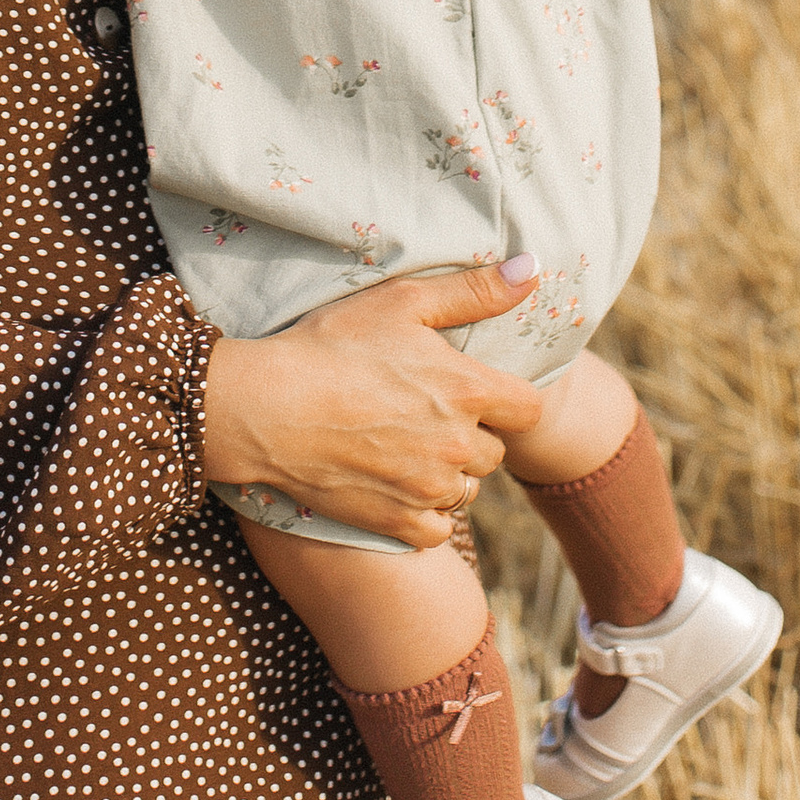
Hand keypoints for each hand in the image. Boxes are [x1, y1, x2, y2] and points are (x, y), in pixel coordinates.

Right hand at [200, 256, 546, 548]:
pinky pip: (437, 529)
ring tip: (406, 447)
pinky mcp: (397, 522)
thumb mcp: (403, 300)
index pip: (529, 409)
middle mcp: (458, 445)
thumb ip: (475, 290)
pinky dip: (424, 513)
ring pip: (466, 490)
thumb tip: (532, 269)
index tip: (472, 390)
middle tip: (424, 414)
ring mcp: (428, 489)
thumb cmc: (331, 345)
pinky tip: (395, 485)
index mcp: (467, 389)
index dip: (507, 399)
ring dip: (448, 474)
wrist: (267, 406)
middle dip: (470, 434)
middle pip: (495, 451)